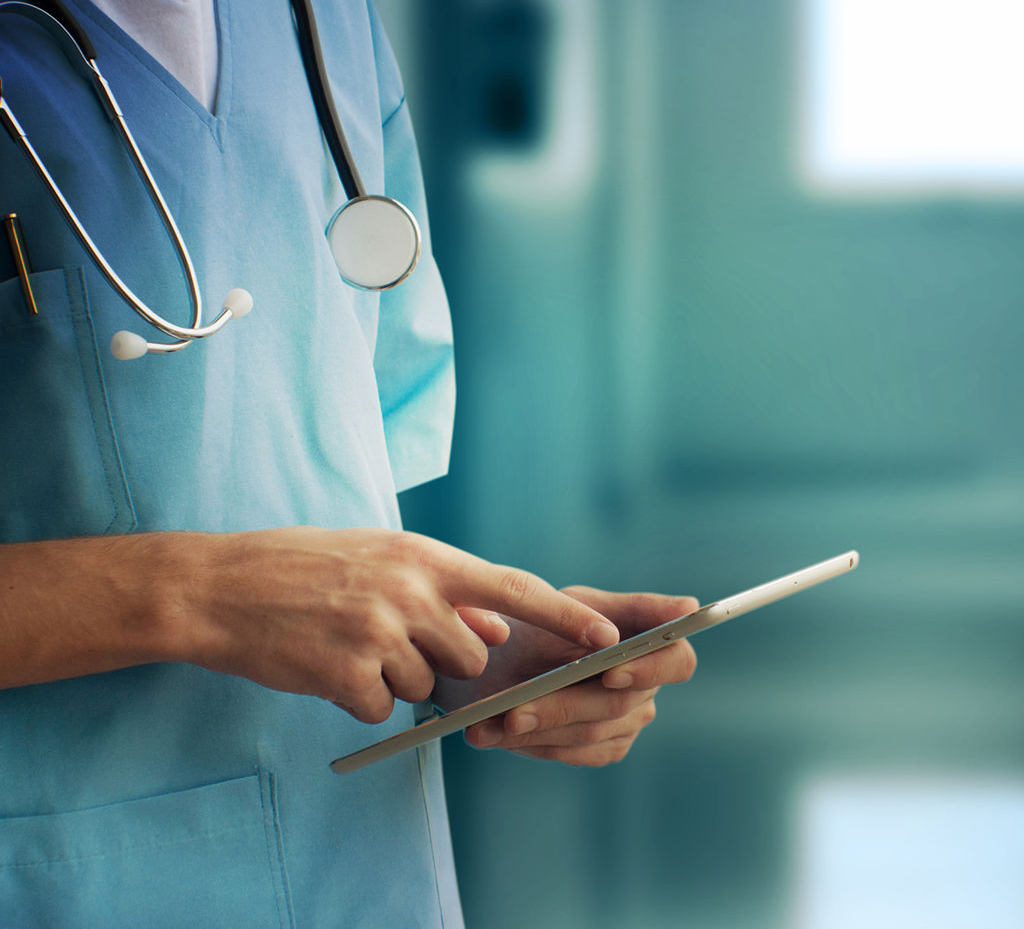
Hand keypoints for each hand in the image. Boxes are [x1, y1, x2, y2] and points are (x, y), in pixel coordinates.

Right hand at [169, 527, 620, 723]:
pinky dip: (359, 698)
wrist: (222, 587)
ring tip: (348, 642)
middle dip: (446, 660)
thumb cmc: (303, 567)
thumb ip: (439, 589)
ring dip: (394, 677)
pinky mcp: (346, 673)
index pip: (512, 588)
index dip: (563, 616)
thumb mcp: (378, 558)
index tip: (606, 636)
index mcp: (421, 556)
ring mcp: (377, 632)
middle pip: (471, 654)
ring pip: (424, 684)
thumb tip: (494, 628)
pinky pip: (380, 706)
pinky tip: (326, 665)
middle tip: (394, 640)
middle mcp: (408, 590)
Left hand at [449, 586, 698, 765]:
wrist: (501, 654)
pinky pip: (572, 752)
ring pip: (589, 733)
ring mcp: (627, 719)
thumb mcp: (574, 602)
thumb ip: (627, 607)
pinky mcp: (602, 746)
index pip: (678, 660)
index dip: (649, 669)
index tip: (611, 671)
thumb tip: (688, 606)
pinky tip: (491, 734)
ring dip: (537, 727)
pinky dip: (530, 742)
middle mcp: (646, 685)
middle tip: (516, 710)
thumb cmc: (543, 618)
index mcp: (650, 642)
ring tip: (492, 722)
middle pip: (618, 703)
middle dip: (563, 705)